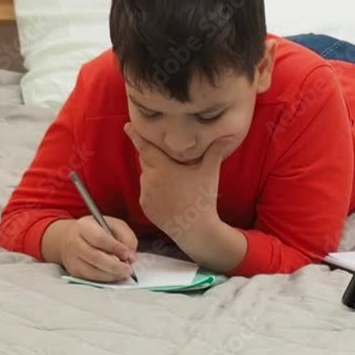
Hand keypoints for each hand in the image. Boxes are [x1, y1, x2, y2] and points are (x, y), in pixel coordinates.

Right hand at [60, 215, 137, 281]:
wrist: (70, 238)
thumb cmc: (95, 230)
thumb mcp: (113, 225)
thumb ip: (125, 236)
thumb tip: (131, 256)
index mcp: (84, 227)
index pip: (99, 239)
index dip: (115, 248)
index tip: (129, 255)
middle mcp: (75, 243)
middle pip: (95, 257)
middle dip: (115, 266)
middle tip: (128, 270)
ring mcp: (73, 259)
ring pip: (92, 271)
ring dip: (111, 275)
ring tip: (124, 274)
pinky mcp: (74, 271)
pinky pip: (91, 278)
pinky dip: (105, 279)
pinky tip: (114, 276)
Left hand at [123, 123, 233, 238]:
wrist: (195, 230)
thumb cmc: (202, 199)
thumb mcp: (210, 172)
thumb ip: (215, 151)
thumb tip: (227, 134)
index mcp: (163, 167)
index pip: (144, 147)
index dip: (135, 135)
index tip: (127, 125)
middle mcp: (150, 179)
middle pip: (146, 160)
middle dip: (153, 156)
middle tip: (166, 156)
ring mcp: (146, 194)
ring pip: (147, 176)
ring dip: (155, 173)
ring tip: (173, 180)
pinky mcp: (145, 207)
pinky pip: (147, 191)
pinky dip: (154, 189)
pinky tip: (170, 194)